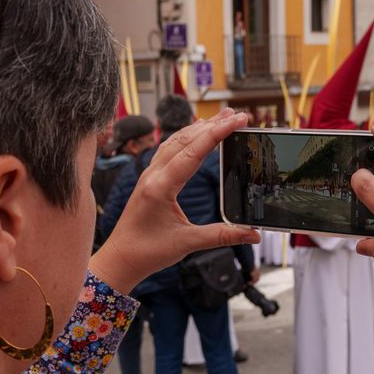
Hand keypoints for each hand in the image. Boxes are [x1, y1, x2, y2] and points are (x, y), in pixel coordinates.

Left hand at [92, 109, 260, 294]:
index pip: (192, 152)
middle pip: (185, 140)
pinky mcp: (150, 179)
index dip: (216, 134)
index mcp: (160, 187)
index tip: (236, 120)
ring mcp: (149, 175)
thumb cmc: (147, 252)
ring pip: (175, 141)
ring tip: (222, 118)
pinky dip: (186, 137)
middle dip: (213, 125)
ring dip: (199, 128)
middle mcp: (153, 176)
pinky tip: (196, 132)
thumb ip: (222, 236)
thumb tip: (252, 234)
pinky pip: (168, 149)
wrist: (120, 258)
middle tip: (238, 115)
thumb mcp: (187, 243)